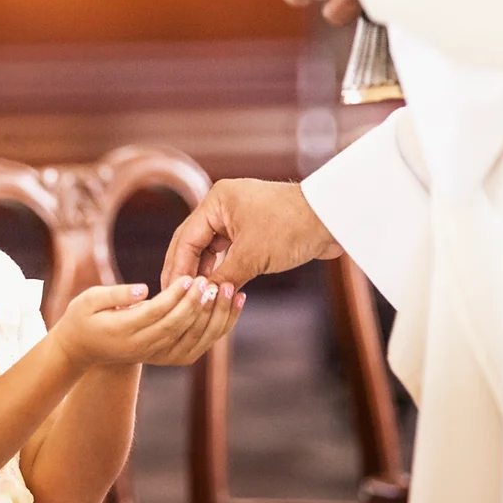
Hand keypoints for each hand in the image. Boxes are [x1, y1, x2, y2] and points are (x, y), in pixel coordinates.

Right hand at [49, 279, 241, 370]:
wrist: (84, 351)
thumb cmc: (83, 318)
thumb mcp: (88, 301)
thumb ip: (115, 294)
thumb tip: (144, 290)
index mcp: (123, 331)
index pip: (155, 314)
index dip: (175, 297)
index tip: (190, 277)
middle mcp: (143, 347)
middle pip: (178, 326)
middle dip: (198, 303)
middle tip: (214, 280)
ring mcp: (158, 355)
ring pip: (194, 338)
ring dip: (215, 315)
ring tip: (231, 290)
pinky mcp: (170, 357)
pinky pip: (200, 344)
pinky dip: (219, 326)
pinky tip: (233, 305)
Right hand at [162, 178, 338, 290]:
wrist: (333, 219)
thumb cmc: (292, 228)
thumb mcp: (252, 256)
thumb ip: (223, 277)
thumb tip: (201, 299)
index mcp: (216, 201)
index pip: (185, 238)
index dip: (177, 269)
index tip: (169, 295)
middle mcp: (223, 206)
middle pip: (193, 243)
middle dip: (185, 272)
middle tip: (173, 300)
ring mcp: (238, 218)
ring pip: (211, 250)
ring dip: (204, 274)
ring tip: (195, 300)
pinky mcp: (253, 231)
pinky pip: (228, 253)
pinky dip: (222, 271)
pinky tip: (217, 290)